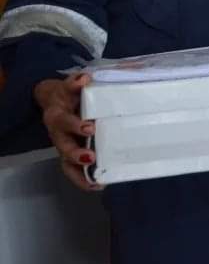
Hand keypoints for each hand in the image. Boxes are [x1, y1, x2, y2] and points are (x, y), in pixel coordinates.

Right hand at [33, 73, 100, 190]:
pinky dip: (83, 179)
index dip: (75, 125)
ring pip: (66, 161)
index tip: (90, 128)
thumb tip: (84, 78)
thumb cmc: (69, 93)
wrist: (54, 99)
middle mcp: (58, 132)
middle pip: (63, 145)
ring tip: (97, 179)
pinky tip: (98, 185)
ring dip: (80, 170)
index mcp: (58, 113)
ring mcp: (63, 144)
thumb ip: (76, 82)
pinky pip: (72, 170)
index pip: (63, 120)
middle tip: (91, 156)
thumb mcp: (70, 85)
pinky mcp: (68, 153)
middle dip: (76, 153)